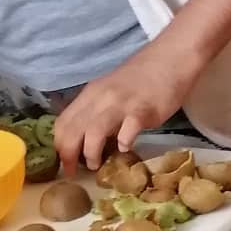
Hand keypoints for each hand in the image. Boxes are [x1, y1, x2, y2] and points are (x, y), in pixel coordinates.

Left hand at [54, 32, 201, 173]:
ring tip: (95, 164)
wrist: (170, 58)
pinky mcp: (143, 110)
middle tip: (73, 172)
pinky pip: (127, 130)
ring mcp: (122, 103)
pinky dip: (123, 143)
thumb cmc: (142, 78)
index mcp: (91, 94)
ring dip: (90, 153)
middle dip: (68, 156)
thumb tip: (88, 140)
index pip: (63, 123)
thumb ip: (98, 111)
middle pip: (73, 130)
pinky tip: (125, 148)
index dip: (59, 147)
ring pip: (94, 132)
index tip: (64, 164)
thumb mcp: (111, 91)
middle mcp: (101, 98)